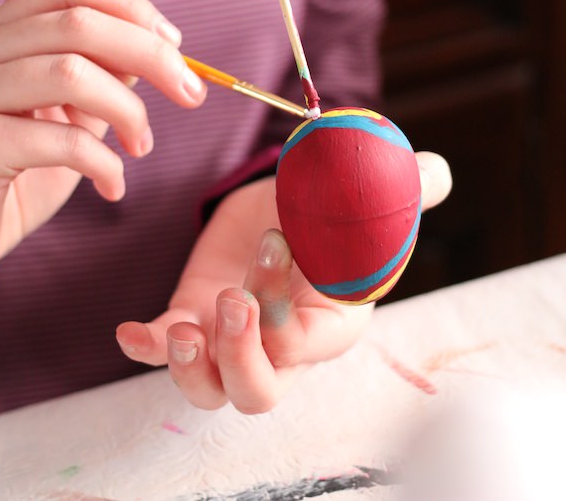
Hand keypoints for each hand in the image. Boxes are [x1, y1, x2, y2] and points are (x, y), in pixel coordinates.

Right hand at [0, 0, 205, 267]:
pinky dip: (105, 163)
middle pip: (79, 22)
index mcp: (2, 34)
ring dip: (129, 111)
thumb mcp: (67, 115)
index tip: (173, 42)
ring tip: (140, 146)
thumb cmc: (17, 179)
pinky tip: (112, 186)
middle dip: (153, 55)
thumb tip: (159, 45)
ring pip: (70, 72)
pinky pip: (61, 140)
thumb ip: (100, 73)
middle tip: (192, 94)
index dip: (130, 5)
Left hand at [116, 152, 450, 414]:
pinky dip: (146, 349)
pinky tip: (131, 332)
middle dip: (240, 358)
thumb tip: (435, 170)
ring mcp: (233, 336)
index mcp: (329, 323)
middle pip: (258, 394)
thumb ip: (404, 189)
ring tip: (181, 329)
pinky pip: (163, 352)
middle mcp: (281, 345)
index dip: (284, 311)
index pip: (304, 346)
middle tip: (231, 299)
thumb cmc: (333, 212)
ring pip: (209, 391)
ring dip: (190, 371)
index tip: (277, 241)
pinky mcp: (194, 317)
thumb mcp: (365, 198)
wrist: (286, 206)